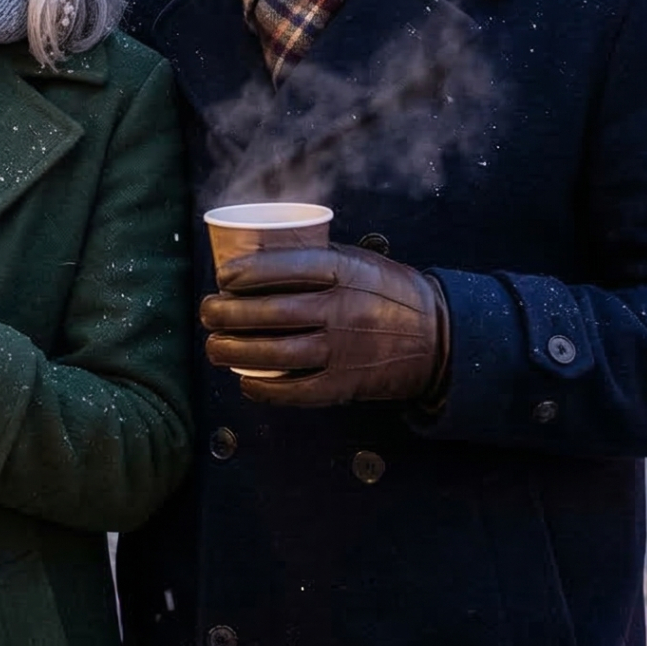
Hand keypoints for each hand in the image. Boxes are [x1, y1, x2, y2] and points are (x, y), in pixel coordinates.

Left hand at [199, 243, 448, 406]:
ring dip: (235, 352)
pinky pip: (297, 390)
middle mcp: (343, 309)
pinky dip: (266, 390)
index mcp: (345, 271)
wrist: (438, 337)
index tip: (223, 277)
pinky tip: (247, 384)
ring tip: (214, 347)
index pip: (287, 267)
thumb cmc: (388, 292)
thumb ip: (315, 259)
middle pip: (272, 313)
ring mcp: (344, 349)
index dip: (248, 271)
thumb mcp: (359, 261)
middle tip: (208, 312)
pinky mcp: (347, 384)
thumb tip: (255, 255)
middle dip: (228, 314)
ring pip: (276, 353)